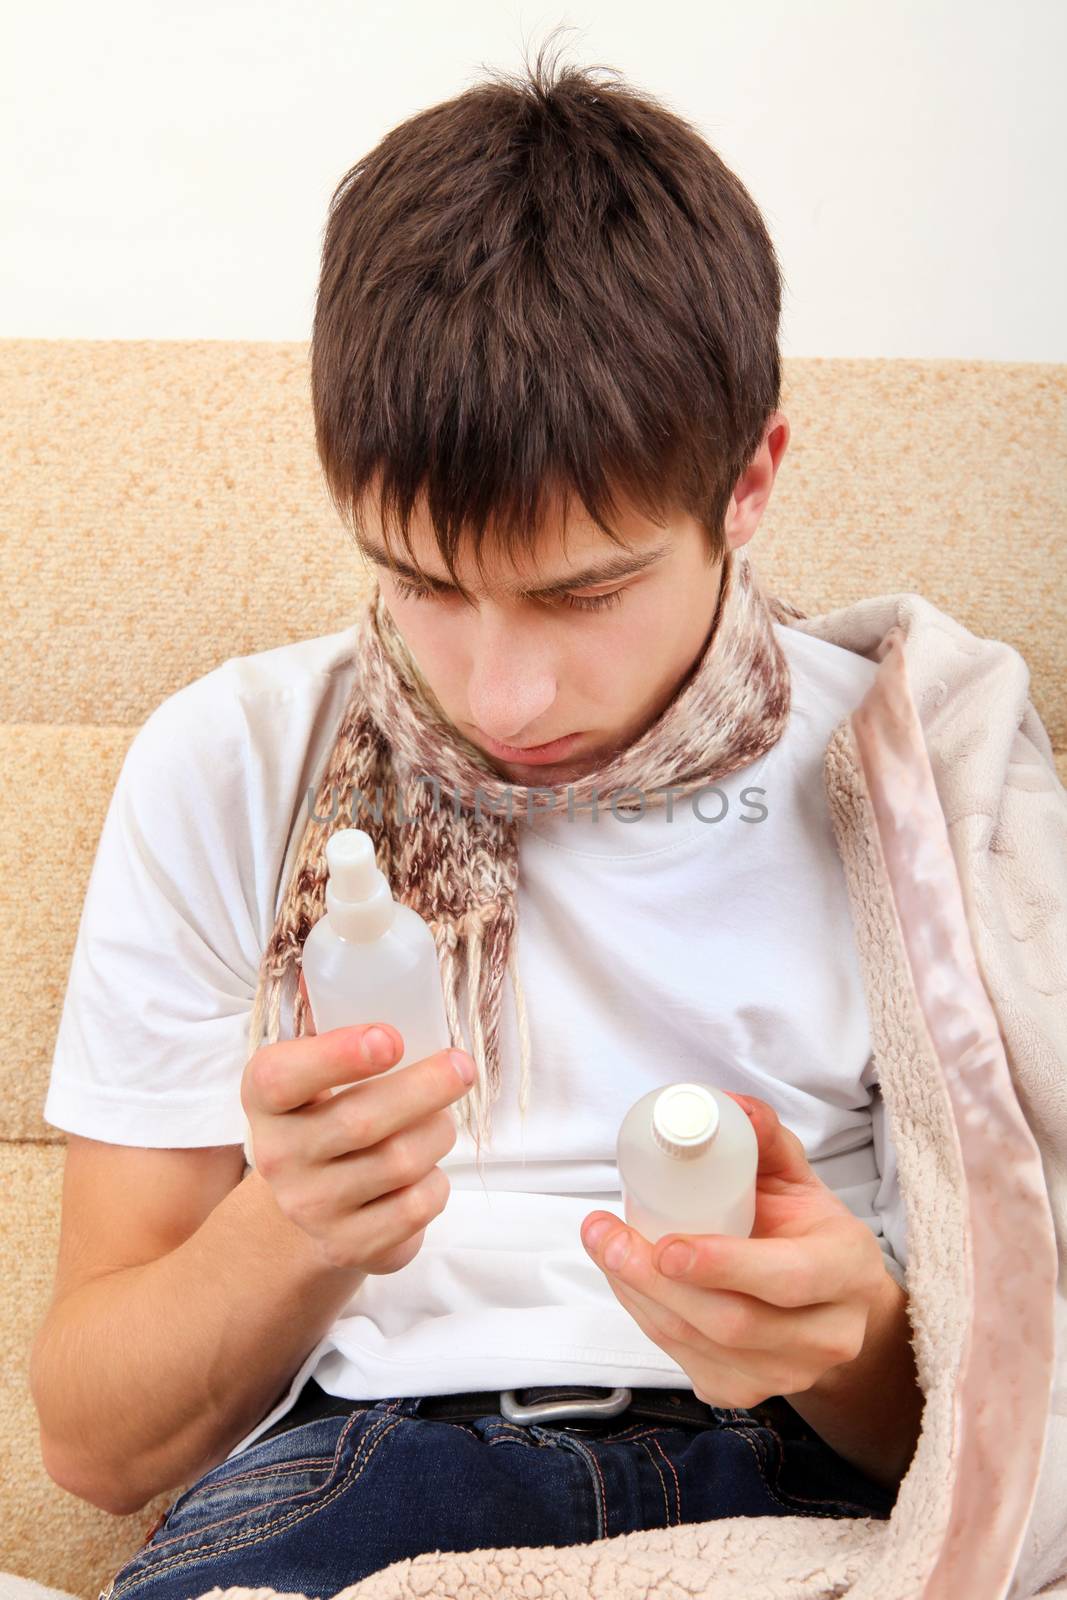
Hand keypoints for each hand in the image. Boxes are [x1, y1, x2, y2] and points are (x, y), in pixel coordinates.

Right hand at [241, 968, 475, 1276]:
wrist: (305, 1209)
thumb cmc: (323, 1114)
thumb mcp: (313, 1068)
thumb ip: (333, 1021)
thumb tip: (367, 965)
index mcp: (265, 1098)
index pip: (283, 1077)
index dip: (338, 1055)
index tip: (391, 1038)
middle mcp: (278, 1157)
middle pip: (362, 1122)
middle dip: (425, 1088)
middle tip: (462, 1065)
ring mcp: (311, 1208)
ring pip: (399, 1162)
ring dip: (438, 1132)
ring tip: (441, 1118)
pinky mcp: (349, 1246)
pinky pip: (416, 1207)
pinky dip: (437, 1181)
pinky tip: (427, 1169)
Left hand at [581, 1092, 888, 1408]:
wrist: (834, 1302)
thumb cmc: (808, 1229)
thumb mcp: (798, 1178)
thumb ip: (765, 1140)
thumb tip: (727, 1106)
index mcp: (847, 1269)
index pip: (788, 1278)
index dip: (724, 1266)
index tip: (666, 1244)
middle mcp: (827, 1335)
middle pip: (733, 1322)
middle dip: (656, 1281)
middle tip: (605, 1235)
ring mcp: (789, 1375)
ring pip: (700, 1346)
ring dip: (638, 1297)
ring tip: (604, 1246)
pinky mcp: (749, 1393)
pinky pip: (686, 1361)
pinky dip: (646, 1318)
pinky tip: (627, 1280)